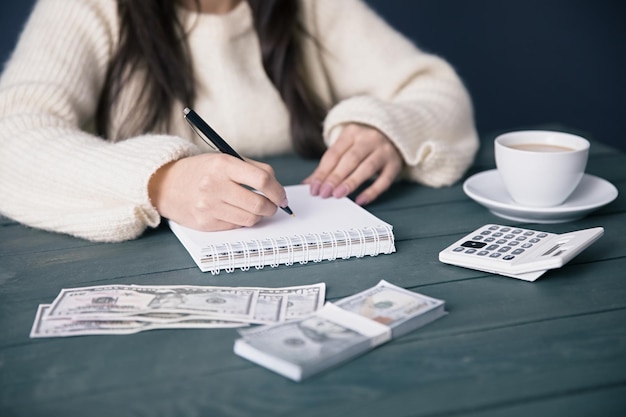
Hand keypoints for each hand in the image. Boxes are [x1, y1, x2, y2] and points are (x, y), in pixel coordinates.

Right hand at [148, 153, 287, 230]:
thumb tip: (278, 190)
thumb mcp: (224, 159)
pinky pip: (236, 225)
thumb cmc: (202, 171)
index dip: (278, 191)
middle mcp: (214, 185)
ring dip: (259, 215)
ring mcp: (209, 206)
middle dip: (272, 207)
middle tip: (273, 206)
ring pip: (250, 218)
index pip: (262, 180)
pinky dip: (242, 220)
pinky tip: (237, 212)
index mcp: (223, 164)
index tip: (282, 196)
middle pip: (258, 203)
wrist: (167, 185)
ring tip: (256, 208)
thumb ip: (253, 170)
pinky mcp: (206, 222)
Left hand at [302, 123, 402, 204]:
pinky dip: (372, 191)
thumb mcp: (344, 147)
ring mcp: (384, 151)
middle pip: (350, 159)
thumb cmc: (361, 144)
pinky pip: (384, 180)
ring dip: (351, 182)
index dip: (323, 172)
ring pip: (367, 167)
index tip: (314, 189)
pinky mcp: (395, 164)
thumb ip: (327, 166)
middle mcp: (369, 139)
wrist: (391, 133)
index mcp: (352, 133)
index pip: (334, 154)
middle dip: (335, 177)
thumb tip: (308, 185)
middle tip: (324, 194)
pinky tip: (360, 201)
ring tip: (338, 195)